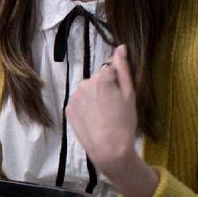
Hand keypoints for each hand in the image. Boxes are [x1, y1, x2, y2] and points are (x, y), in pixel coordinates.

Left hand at [65, 45, 157, 196]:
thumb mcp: (130, 94)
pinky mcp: (68, 109)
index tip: (120, 97)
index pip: (109, 70)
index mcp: (100, 78)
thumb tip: (121, 47)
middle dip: (104, 88)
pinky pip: (79, 102)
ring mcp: (73, 97)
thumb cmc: (124, 122)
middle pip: (97, 80)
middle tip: (113, 108)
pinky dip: (86, 107)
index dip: (117, 82)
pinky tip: (93, 119)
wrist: (108, 148)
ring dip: (94, 97)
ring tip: (103, 115)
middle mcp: (83, 83)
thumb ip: (123, 68)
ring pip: (87, 91)